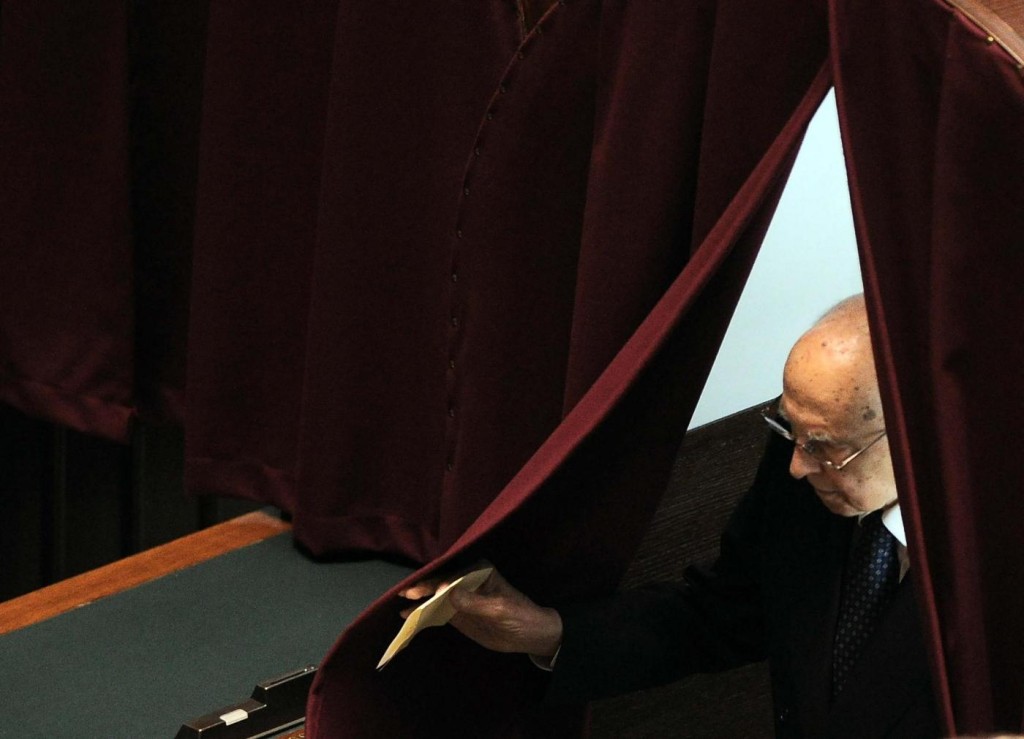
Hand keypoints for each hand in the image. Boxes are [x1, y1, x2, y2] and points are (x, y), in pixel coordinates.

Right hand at [398, 565, 562, 657]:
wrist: (531, 636)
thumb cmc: (521, 616)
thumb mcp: (499, 609)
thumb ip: (474, 602)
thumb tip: (447, 591)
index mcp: (479, 572)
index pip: (454, 575)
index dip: (439, 583)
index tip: (427, 592)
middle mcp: (467, 581)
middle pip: (440, 583)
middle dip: (422, 588)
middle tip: (404, 592)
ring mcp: (462, 597)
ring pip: (436, 598)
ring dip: (419, 602)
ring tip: (400, 605)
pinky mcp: (459, 614)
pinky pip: (439, 613)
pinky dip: (425, 615)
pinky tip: (410, 617)